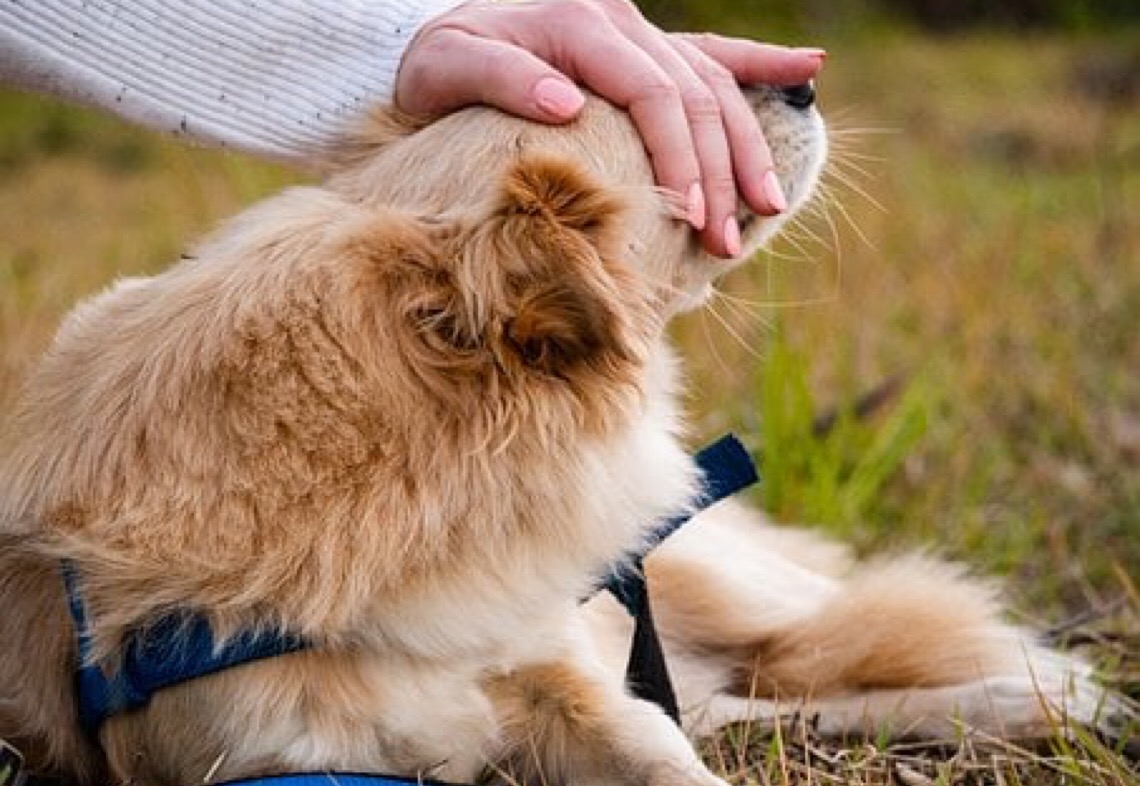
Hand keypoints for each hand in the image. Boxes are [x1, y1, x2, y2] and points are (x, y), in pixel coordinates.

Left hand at [395, 0, 824, 257]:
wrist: (435, 34)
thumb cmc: (435, 64)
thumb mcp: (445, 68)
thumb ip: (500, 79)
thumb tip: (565, 102)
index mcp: (580, 19)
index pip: (652, 93)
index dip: (681, 157)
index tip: (693, 218)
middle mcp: (620, 19)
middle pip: (695, 95)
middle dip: (719, 171)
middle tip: (727, 242)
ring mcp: (638, 29)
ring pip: (715, 82)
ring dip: (746, 145)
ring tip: (769, 204)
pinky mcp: (642, 44)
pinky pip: (712, 51)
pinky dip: (760, 62)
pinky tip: (808, 69)